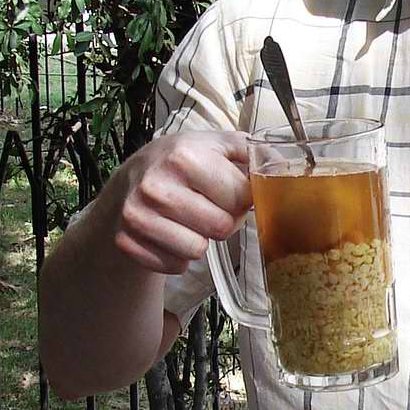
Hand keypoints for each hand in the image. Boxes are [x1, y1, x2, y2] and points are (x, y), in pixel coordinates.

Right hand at [107, 130, 251, 274]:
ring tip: (188, 220)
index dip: (242, 199)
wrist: (126, 185)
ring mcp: (138, 216)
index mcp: (184, 156)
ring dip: (200, 239)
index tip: (230, 193)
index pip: (240, 197)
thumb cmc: (177, 164)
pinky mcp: (127, 242)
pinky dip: (178, 255)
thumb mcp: (211, 144)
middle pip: (221, 227)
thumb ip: (250, 150)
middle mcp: (157, 185)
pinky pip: (175, 265)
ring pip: (198, 250)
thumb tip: (283, 164)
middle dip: (222, 221)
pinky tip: (170, 234)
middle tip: (208, 207)